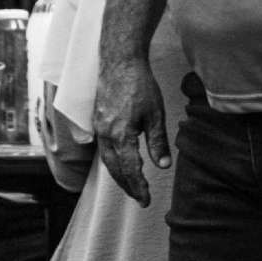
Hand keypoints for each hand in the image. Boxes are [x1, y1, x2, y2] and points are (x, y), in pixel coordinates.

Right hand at [94, 57, 170, 206]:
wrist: (120, 60)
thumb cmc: (139, 84)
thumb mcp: (155, 113)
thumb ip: (157, 142)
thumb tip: (163, 167)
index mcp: (120, 135)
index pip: (129, 170)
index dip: (138, 187)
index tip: (146, 200)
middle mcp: (105, 134)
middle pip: (115, 169)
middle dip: (127, 186)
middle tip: (140, 198)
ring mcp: (99, 127)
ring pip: (107, 160)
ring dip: (118, 175)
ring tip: (130, 185)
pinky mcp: (98, 119)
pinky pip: (103, 148)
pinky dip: (112, 160)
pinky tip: (120, 161)